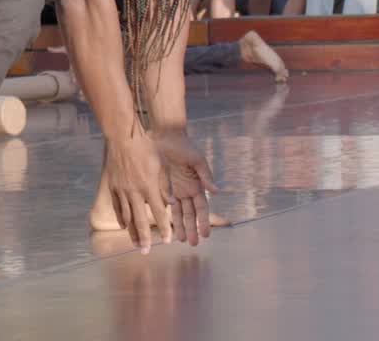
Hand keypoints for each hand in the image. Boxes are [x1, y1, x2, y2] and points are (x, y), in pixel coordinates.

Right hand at [105, 130, 171, 252]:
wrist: (123, 138)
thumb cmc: (146, 148)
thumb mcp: (162, 165)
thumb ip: (166, 186)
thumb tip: (172, 203)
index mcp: (150, 186)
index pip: (159, 213)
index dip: (164, 228)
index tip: (169, 240)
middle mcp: (135, 192)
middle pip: (140, 220)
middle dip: (145, 238)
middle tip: (146, 252)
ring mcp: (122, 190)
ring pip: (127, 217)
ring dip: (132, 232)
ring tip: (136, 244)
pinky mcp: (113, 186)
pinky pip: (117, 207)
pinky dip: (121, 218)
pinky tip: (124, 226)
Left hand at [152, 130, 218, 246]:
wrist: (165, 136)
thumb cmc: (184, 146)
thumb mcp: (197, 160)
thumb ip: (205, 176)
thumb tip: (216, 191)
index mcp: (197, 185)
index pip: (202, 208)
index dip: (204, 221)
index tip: (205, 235)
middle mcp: (187, 191)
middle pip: (190, 214)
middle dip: (192, 229)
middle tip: (192, 243)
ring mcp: (174, 190)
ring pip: (178, 213)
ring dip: (179, 226)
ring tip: (179, 240)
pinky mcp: (162, 187)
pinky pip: (163, 204)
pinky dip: (164, 216)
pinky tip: (164, 227)